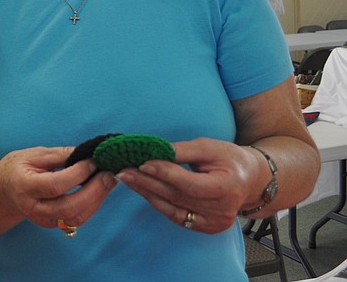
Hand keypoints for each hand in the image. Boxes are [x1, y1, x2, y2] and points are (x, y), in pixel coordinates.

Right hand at [0, 146, 116, 230]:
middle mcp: (33, 208)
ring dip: (96, 200)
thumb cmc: (20, 167)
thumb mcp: (34, 154)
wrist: (5, 189)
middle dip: (93, 191)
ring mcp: (43, 219)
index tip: (93, 161)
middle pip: (69, 208)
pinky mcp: (53, 224)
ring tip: (109, 181)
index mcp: (25, 186)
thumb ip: (60, 155)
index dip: (77, 174)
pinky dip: (92, 205)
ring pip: (76, 217)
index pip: (55, 185)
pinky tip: (100, 190)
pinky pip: (77, 219)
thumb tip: (87, 153)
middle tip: (108, 174)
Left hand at [115, 138, 258, 232]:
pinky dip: (158, 203)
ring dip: (146, 193)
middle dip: (147, 182)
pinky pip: (176, 216)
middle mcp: (222, 210)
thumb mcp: (209, 147)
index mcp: (228, 187)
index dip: (165, 174)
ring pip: (173, 208)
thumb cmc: (230, 159)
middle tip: (123, 170)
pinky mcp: (206, 227)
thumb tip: (154, 151)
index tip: (142, 162)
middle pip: (177, 197)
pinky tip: (142, 190)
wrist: (250, 181)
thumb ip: (182, 151)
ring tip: (126, 178)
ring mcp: (214, 222)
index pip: (190, 184)